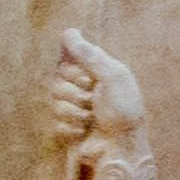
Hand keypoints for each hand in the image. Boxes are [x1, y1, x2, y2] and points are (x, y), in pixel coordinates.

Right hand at [47, 30, 148, 179]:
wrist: (122, 148)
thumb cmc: (124, 111)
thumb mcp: (112, 77)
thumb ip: (89, 55)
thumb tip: (68, 32)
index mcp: (97, 73)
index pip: (67, 61)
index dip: (73, 71)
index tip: (87, 78)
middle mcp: (84, 89)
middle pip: (57, 81)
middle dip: (75, 93)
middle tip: (93, 100)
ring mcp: (75, 109)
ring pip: (55, 102)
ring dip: (75, 111)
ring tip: (92, 118)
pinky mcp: (68, 128)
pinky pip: (55, 122)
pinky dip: (71, 127)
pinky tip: (85, 131)